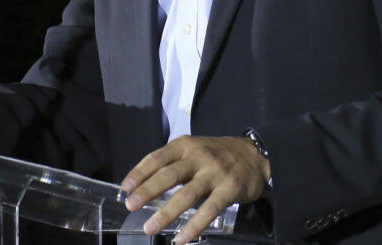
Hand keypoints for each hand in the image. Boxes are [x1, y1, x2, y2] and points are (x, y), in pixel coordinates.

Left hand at [120, 135, 270, 244]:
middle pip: (168, 175)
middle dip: (147, 191)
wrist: (256, 154)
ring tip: (150, 227)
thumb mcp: (194, 149)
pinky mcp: (229, 189)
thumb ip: (173, 163)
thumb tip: (145, 184)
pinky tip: (182, 238)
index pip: (157, 158)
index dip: (139, 172)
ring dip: (166, 213)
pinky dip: (194, 225)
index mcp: (185, 145)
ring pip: (186, 195)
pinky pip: (209, 210)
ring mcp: (214, 172)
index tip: (125, 188)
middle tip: (131, 206)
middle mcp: (198, 156)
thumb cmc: (218, 154)